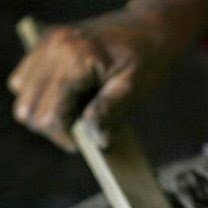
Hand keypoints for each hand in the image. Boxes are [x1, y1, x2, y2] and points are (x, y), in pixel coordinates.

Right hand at [8, 4, 201, 150]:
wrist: (149, 28)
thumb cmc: (146, 59)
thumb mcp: (133, 88)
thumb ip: (110, 112)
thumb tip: (96, 140)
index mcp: (74, 59)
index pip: (49, 114)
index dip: (64, 138)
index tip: (85, 143)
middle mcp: (52, 48)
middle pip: (27, 107)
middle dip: (51, 127)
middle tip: (79, 131)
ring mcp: (46, 44)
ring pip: (21, 92)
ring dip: (43, 110)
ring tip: (74, 113)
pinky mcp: (46, 45)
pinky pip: (26, 77)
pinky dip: (41, 94)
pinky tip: (68, 98)